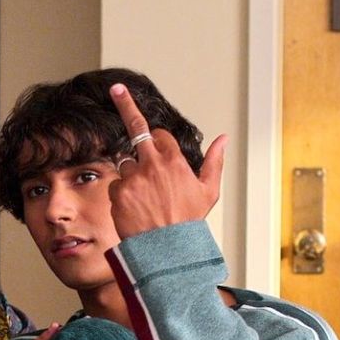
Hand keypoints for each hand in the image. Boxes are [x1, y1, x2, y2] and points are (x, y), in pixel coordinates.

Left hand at [108, 83, 226, 237]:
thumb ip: (214, 161)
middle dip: (126, 106)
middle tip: (116, 89)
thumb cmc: (188, 222)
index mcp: (174, 160)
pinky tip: (135, 209)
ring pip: (126, 164)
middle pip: (136, 128)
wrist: (167, 249)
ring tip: (145, 199)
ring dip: (132, 175)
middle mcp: (152, 164)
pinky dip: (122, 194)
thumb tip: (223, 138)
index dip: (158, 140)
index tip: (153, 138)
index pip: (159, 134)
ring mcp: (133, 177)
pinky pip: (116, 185)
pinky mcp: (119, 193)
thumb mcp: (208, 191)